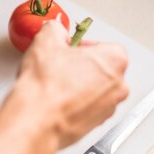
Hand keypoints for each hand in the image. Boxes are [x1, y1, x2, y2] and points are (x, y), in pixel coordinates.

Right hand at [10, 20, 128, 148]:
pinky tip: (53, 99)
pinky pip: (85, 107)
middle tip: (57, 64)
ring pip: (93, 88)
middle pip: (100, 67)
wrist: (36, 120)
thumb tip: (54, 30)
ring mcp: (108, 108)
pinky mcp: (94, 124)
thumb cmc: (46, 86)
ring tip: (53, 83)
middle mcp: (118, 86)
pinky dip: (72, 102)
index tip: (64, 48)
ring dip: (76, 84)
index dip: (78, 45)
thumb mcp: (46, 39)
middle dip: (79, 64)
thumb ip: (55, 28)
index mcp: (115, 60)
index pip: (101, 44)